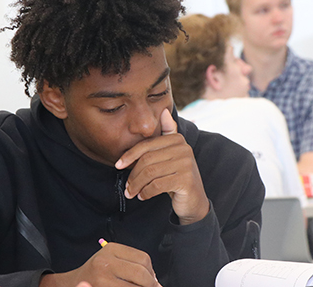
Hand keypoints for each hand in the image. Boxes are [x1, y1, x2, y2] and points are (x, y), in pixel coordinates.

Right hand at [40, 242, 159, 286]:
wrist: (71, 284)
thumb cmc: (95, 273)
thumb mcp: (111, 260)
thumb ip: (131, 265)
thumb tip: (155, 280)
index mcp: (111, 249)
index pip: (143, 259)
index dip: (152, 272)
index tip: (154, 280)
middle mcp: (105, 261)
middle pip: (141, 273)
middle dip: (151, 284)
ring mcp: (102, 278)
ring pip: (135, 286)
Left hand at [116, 109, 208, 224]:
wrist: (194, 200)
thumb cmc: (177, 176)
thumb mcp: (171, 155)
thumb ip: (167, 134)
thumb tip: (163, 111)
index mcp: (177, 139)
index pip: (147, 145)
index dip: (130, 155)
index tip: (118, 165)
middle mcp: (184, 149)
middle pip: (147, 159)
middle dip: (133, 175)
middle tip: (127, 187)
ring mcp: (186, 164)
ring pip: (150, 173)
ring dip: (137, 185)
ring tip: (132, 193)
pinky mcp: (186, 180)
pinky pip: (157, 185)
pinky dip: (146, 192)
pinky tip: (143, 196)